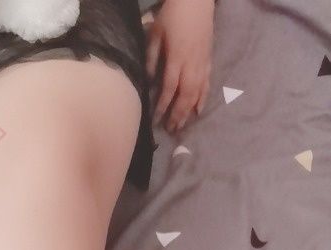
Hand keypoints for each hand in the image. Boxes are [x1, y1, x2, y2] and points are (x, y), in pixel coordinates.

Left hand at [146, 0, 214, 132]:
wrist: (196, 0)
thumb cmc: (172, 15)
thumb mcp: (155, 34)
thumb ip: (152, 58)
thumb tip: (148, 81)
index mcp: (177, 58)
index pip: (169, 88)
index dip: (162, 106)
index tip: (156, 120)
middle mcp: (191, 64)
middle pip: (185, 95)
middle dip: (178, 114)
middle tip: (171, 129)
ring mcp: (202, 63)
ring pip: (197, 92)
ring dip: (189, 110)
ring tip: (183, 125)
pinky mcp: (208, 60)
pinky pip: (207, 83)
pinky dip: (203, 98)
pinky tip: (199, 110)